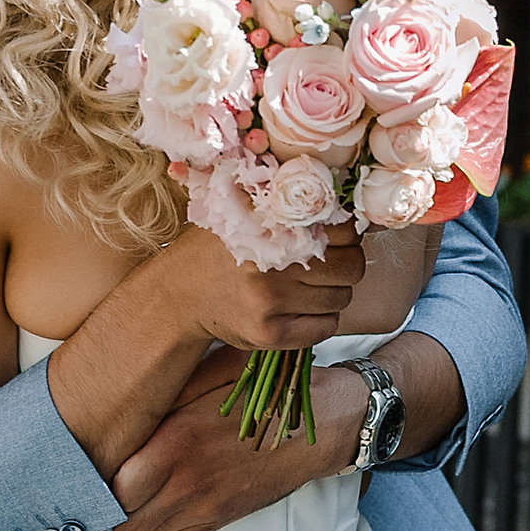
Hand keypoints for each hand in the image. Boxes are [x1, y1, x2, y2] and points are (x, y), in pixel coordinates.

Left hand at [107, 349, 365, 530]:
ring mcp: (204, 505)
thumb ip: (171, 387)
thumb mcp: (216, 372)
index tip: (83, 472)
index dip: (94, 480)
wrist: (320, 426)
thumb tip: (129, 397)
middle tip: (85, 499)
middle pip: (122, 514)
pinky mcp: (220, 519)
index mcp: (179, 439)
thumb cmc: (267, 390)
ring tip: (104, 519)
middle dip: (101, 509)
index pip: (116, 479)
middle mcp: (187, 479)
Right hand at [148, 222, 365, 351]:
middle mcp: (271, 268)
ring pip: (341, 298)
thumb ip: (285, 203)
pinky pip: (326, 327)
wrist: (179, 296)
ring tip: (308, 286)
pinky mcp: (269, 335)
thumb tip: (341, 195)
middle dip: (346, 264)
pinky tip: (302, 308)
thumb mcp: (244, 211)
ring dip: (333, 292)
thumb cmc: (217, 249)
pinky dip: (322, 318)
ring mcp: (270, 305)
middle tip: (327, 263)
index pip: (345, 230)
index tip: (335, 235)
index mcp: (269, 229)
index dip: (346, 233)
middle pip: (351, 268)